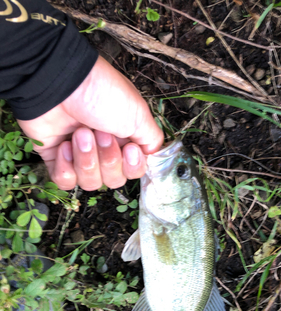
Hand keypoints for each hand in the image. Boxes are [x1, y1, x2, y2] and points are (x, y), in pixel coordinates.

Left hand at [17, 56, 163, 190]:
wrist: (58, 83)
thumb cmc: (101, 93)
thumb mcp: (138, 112)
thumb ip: (152, 139)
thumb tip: (152, 154)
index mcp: (124, 140)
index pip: (134, 172)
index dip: (132, 166)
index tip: (129, 148)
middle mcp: (103, 150)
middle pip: (113, 180)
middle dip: (107, 159)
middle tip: (99, 132)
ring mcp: (79, 155)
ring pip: (90, 183)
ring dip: (86, 160)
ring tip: (79, 133)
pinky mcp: (56, 158)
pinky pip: (65, 182)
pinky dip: (66, 167)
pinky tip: (64, 145)